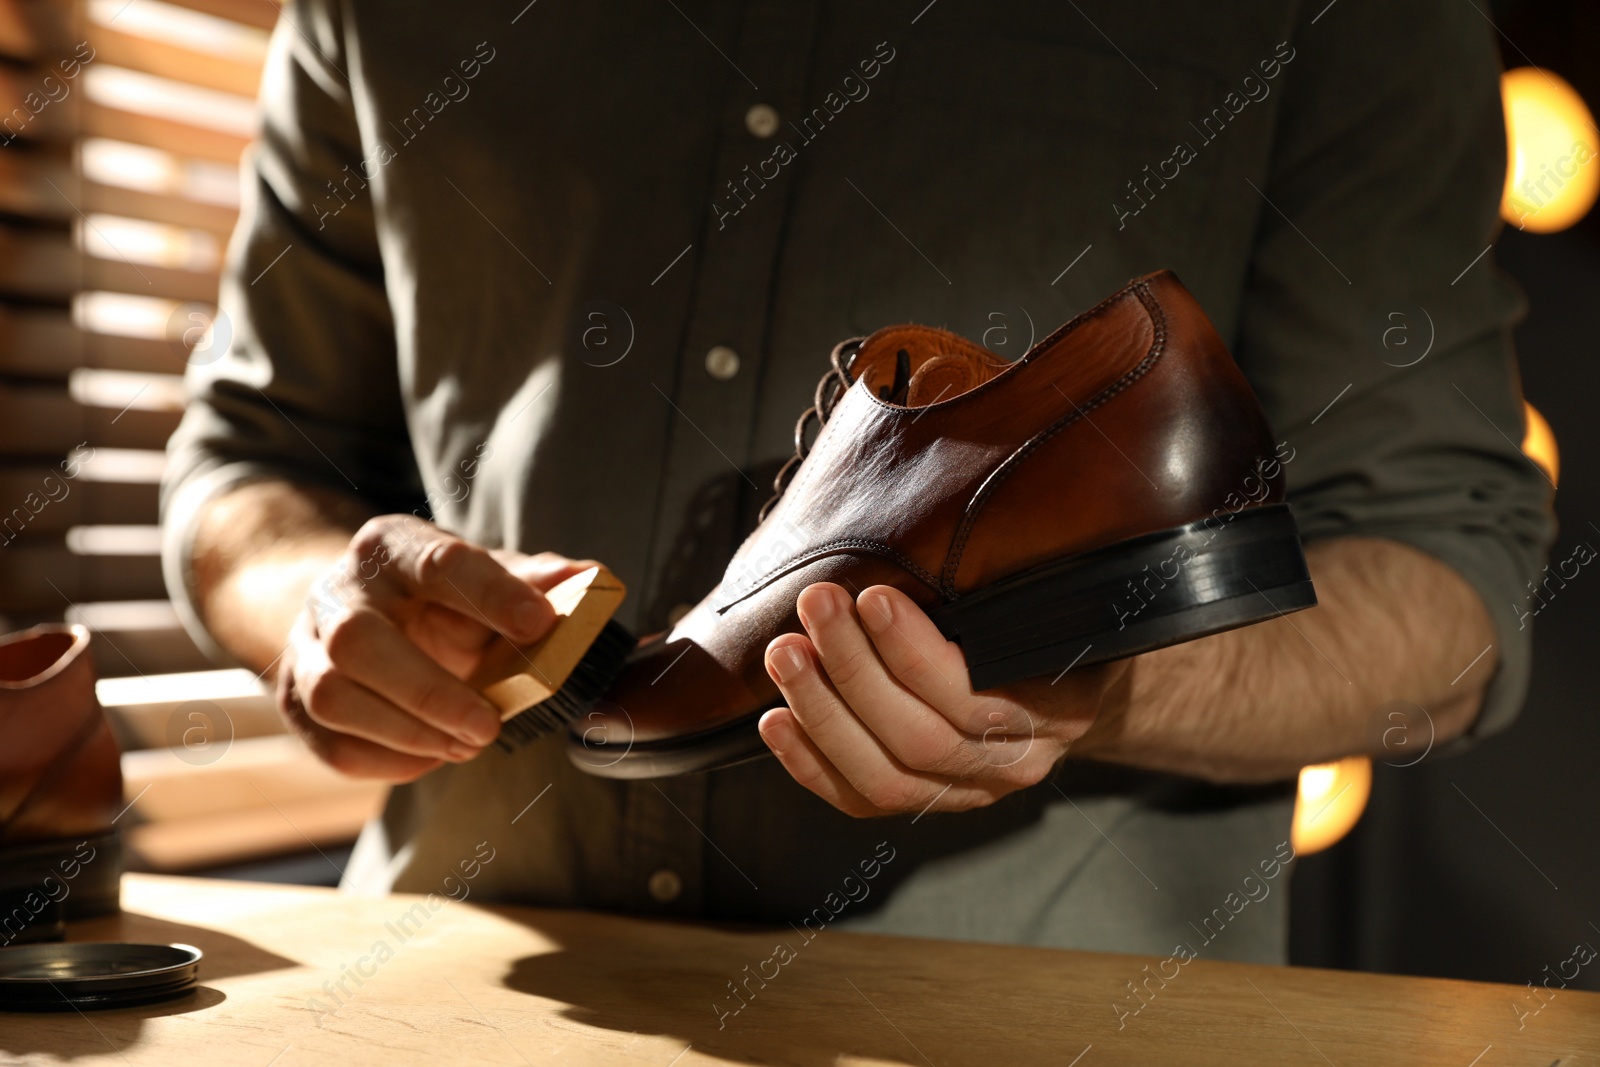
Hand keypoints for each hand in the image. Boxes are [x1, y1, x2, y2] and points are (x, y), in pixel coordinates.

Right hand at [277, 514, 594, 780]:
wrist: (357, 608)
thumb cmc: (437, 596)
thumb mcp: (485, 575)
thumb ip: (534, 580)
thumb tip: (591, 577)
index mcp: (393, 546)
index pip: (438, 564)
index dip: (491, 594)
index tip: (539, 623)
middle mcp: (339, 591)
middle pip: (360, 641)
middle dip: (430, 692)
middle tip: (490, 727)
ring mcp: (306, 646)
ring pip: (333, 696)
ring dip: (406, 732)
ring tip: (467, 745)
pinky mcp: (294, 698)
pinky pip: (328, 741)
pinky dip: (385, 760)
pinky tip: (432, 757)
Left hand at [758, 582, 1127, 816]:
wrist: (1064, 679)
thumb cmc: (1041, 620)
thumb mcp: (1043, 596)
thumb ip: (995, 586)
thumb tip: (928, 530)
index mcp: (1058, 709)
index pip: (974, 696)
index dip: (913, 651)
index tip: (870, 596)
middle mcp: (1015, 764)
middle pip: (920, 738)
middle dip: (854, 669)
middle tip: (814, 606)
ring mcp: (967, 793)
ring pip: (883, 775)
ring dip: (822, 711)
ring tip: (785, 652)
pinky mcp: (921, 803)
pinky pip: (858, 799)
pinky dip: (809, 762)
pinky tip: (775, 719)